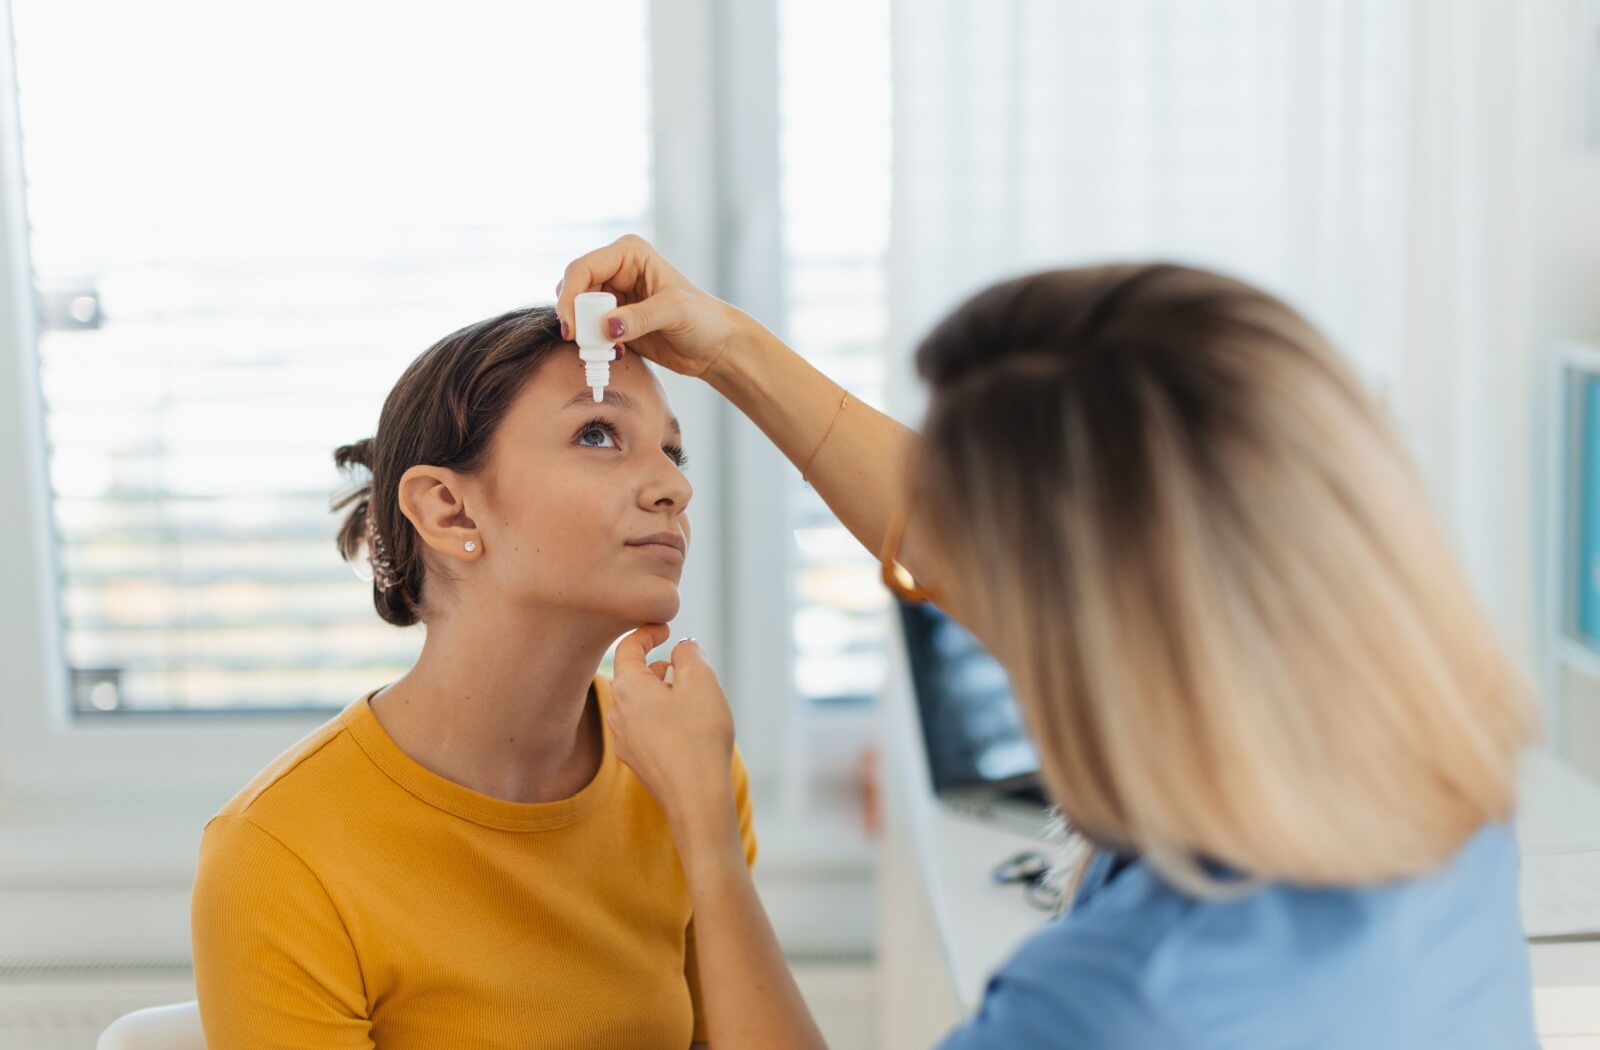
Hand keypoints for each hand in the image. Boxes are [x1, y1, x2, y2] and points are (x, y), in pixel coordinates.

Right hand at [555, 235, 752, 380]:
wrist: (715, 347)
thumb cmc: (704, 320)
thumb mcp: (674, 313)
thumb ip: (640, 318)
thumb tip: (606, 327)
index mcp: (629, 254)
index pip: (583, 269)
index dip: (570, 297)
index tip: (572, 329)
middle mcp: (616, 270)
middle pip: (575, 290)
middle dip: (576, 318)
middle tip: (588, 344)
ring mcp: (613, 296)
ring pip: (578, 312)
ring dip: (585, 334)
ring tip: (607, 351)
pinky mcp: (613, 321)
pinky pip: (588, 330)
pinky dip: (594, 344)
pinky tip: (616, 354)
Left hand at [609, 624, 738, 838]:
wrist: (696, 798)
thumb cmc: (698, 736)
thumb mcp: (701, 680)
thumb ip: (689, 654)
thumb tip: (681, 649)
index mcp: (627, 687)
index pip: (628, 648)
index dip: (646, 632)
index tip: (666, 629)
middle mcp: (617, 713)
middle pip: (636, 676)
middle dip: (662, 669)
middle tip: (692, 672)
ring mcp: (625, 740)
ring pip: (642, 704)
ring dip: (665, 696)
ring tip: (695, 704)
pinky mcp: (638, 761)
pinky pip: (648, 728)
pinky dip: (665, 719)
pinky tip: (689, 731)